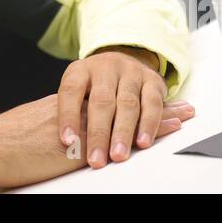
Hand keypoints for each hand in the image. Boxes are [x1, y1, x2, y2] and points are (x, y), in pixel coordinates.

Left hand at [57, 45, 194, 167]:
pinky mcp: (153, 80)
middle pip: (101, 101)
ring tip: (118, 155)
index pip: (71, 90)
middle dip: (98, 133)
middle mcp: (106, 68)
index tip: (68, 142)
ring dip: (123, 132)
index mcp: (81, 70)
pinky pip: (152, 104)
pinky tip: (143, 142)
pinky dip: (148, 125)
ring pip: (127, 103)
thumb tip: (68, 146)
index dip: (68, 116)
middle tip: (96, 160)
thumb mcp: (78, 92)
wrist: (124, 62)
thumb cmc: (95, 87)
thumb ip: (75, 114)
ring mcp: (131, 72)